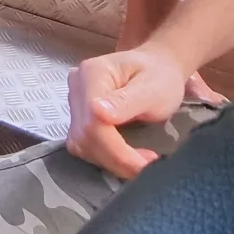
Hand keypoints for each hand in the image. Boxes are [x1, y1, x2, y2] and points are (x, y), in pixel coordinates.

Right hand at [66, 43, 185, 179]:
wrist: (157, 67)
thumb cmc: (159, 75)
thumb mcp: (152, 88)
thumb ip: (127, 101)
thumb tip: (98, 114)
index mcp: (92, 73)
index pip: (92, 120)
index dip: (117, 150)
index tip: (147, 163)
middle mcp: (76, 86)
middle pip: (84, 134)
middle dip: (115, 158)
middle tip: (147, 166)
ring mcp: (74, 100)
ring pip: (81, 143)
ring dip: (109, 161)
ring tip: (138, 161)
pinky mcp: (78, 114)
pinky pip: (84, 143)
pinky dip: (105, 156)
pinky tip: (125, 155)